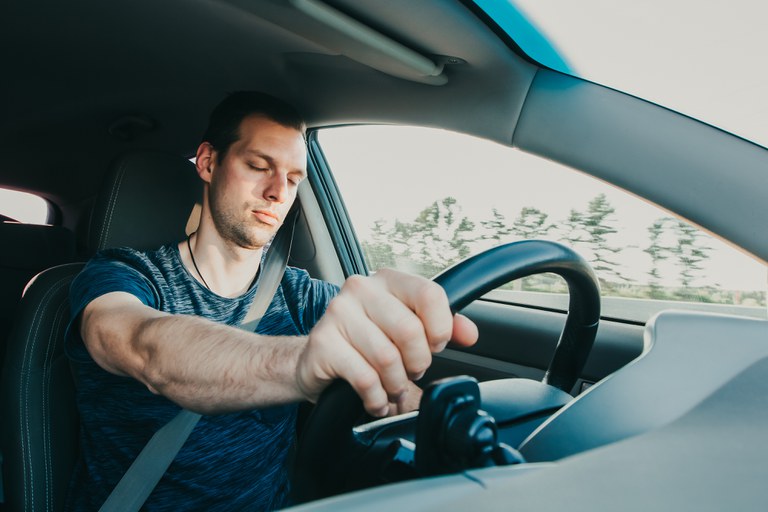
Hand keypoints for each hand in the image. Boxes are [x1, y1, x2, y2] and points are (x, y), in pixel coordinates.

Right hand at [296, 269, 477, 415]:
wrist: (318, 359)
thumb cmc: (367, 342)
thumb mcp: (406, 328)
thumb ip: (442, 326)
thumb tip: (469, 334)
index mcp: (387, 280)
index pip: (429, 294)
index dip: (440, 328)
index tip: (434, 345)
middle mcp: (361, 288)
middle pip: (409, 330)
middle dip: (417, 362)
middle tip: (411, 371)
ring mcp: (338, 313)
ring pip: (387, 357)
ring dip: (396, 383)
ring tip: (393, 387)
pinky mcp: (323, 343)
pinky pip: (364, 378)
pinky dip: (377, 397)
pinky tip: (376, 399)